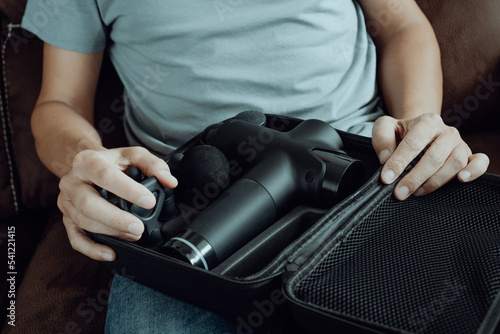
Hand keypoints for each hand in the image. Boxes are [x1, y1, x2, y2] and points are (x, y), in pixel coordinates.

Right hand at [57, 146, 177, 260]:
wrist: (87, 165)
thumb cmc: (112, 162)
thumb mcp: (133, 154)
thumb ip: (153, 164)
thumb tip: (169, 181)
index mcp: (88, 161)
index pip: (105, 176)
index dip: (128, 190)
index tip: (149, 202)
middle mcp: (72, 182)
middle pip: (88, 203)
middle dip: (116, 219)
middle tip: (139, 228)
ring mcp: (67, 201)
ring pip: (84, 221)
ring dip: (110, 232)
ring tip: (134, 235)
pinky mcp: (67, 219)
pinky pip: (75, 238)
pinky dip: (92, 249)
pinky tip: (110, 252)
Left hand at [372, 113, 489, 199]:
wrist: (419, 132)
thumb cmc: (401, 132)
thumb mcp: (385, 127)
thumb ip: (381, 138)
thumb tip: (385, 158)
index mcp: (427, 121)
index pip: (413, 143)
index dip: (398, 162)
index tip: (387, 178)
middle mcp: (447, 131)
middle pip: (434, 157)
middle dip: (415, 178)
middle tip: (399, 192)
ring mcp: (460, 144)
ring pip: (454, 164)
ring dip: (435, 181)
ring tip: (416, 192)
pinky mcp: (469, 155)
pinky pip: (480, 162)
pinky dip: (475, 171)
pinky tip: (461, 179)